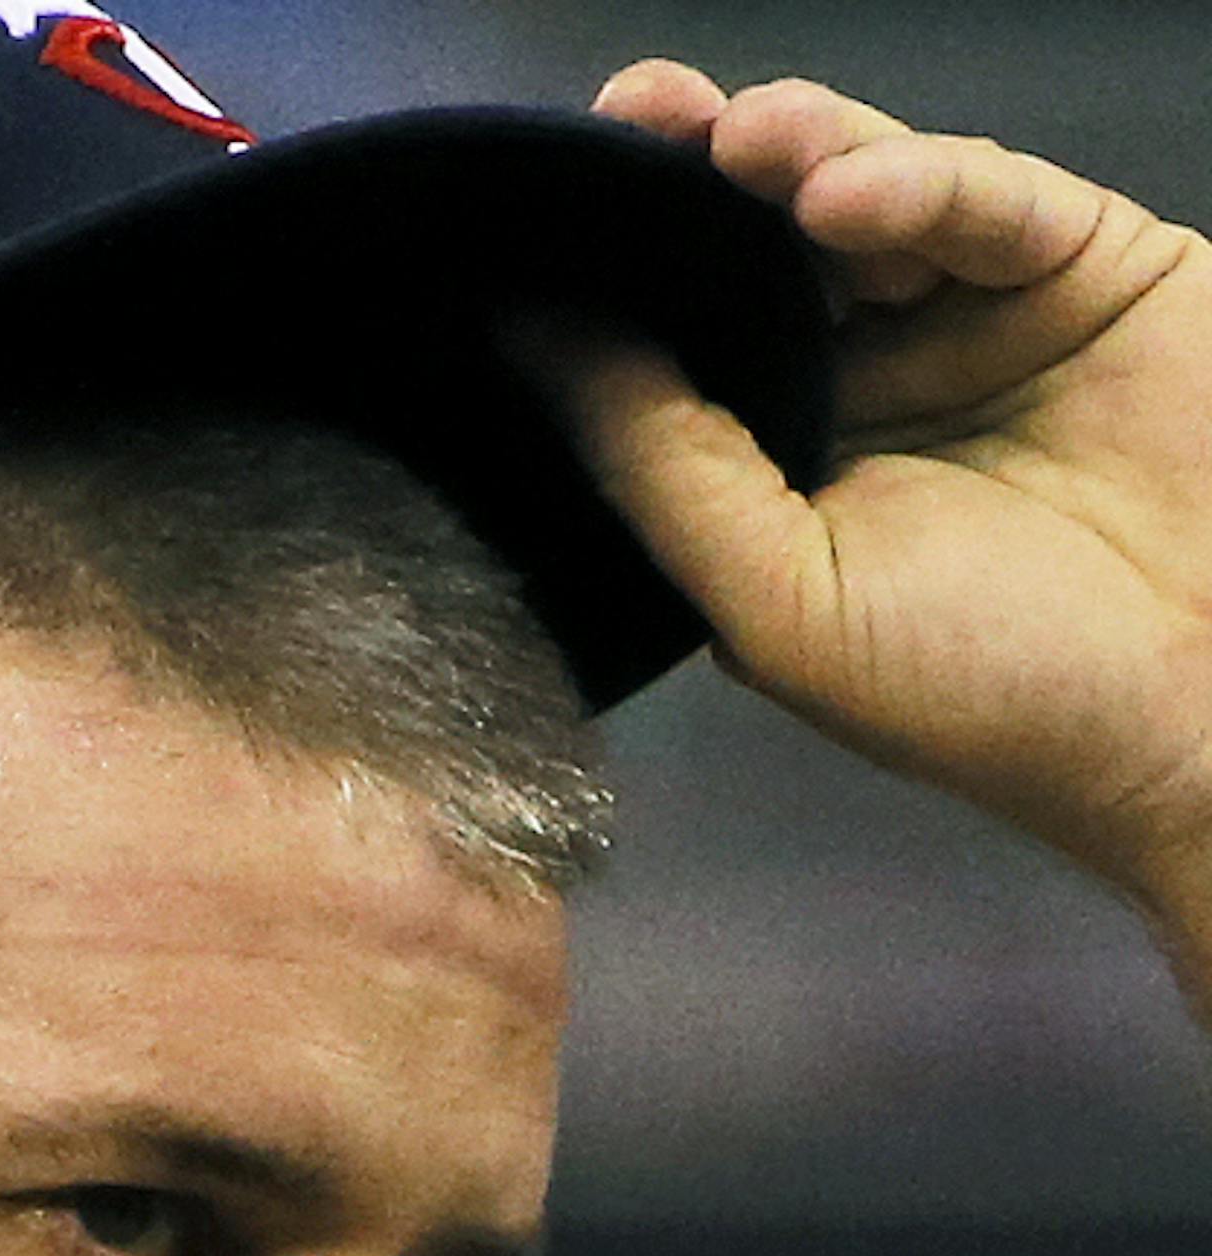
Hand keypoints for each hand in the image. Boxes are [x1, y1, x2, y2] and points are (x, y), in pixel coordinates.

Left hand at [555, 63, 1211, 1005]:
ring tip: (744, 148)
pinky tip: (846, 195)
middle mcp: (863, 386)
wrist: (1198, 715)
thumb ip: (659, 468)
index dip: (621, 263)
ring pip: (864, 200)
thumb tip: (533, 339)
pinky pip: (988, 200)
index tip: (554, 189)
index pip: (679, 341)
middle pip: (757, 248)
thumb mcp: (780, 601)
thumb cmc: (986, 694)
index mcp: (777, 470)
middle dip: (692, 176)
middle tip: (637, 116)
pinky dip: (919, 181)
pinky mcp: (1080, 269)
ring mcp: (971, 321)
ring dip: (795, 160)